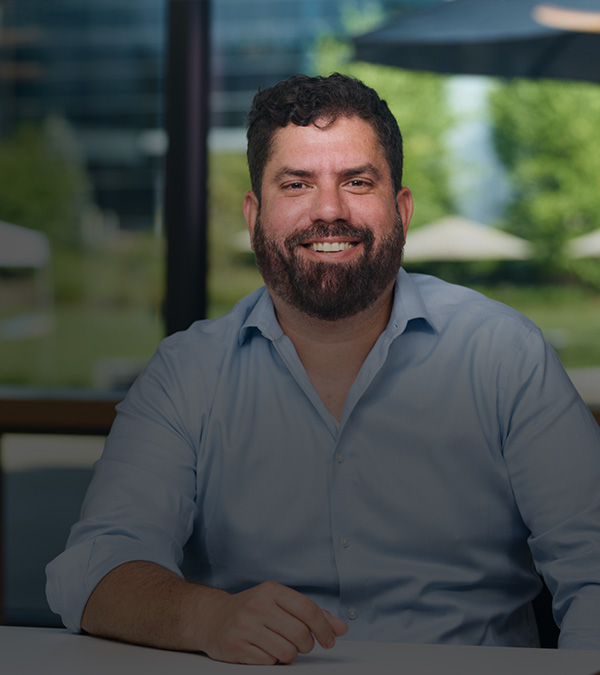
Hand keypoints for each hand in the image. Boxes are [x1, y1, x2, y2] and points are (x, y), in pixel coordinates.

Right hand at [201, 581, 348, 664]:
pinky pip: (269, 662)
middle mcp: (258, 605)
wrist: (211, 617)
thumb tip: (341, 628)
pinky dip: (271, 660)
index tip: (330, 640)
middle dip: (307, 645)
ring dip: (289, 654)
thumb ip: (311, 613)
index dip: (324, 628)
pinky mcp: (237, 646)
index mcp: (271, 590)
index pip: (308, 609)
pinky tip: (263, 649)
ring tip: (279, 645)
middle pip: (300, 634)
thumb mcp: (279, 602)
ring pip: (287, 651)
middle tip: (302, 645)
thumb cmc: (252, 609)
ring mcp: (246, 626)